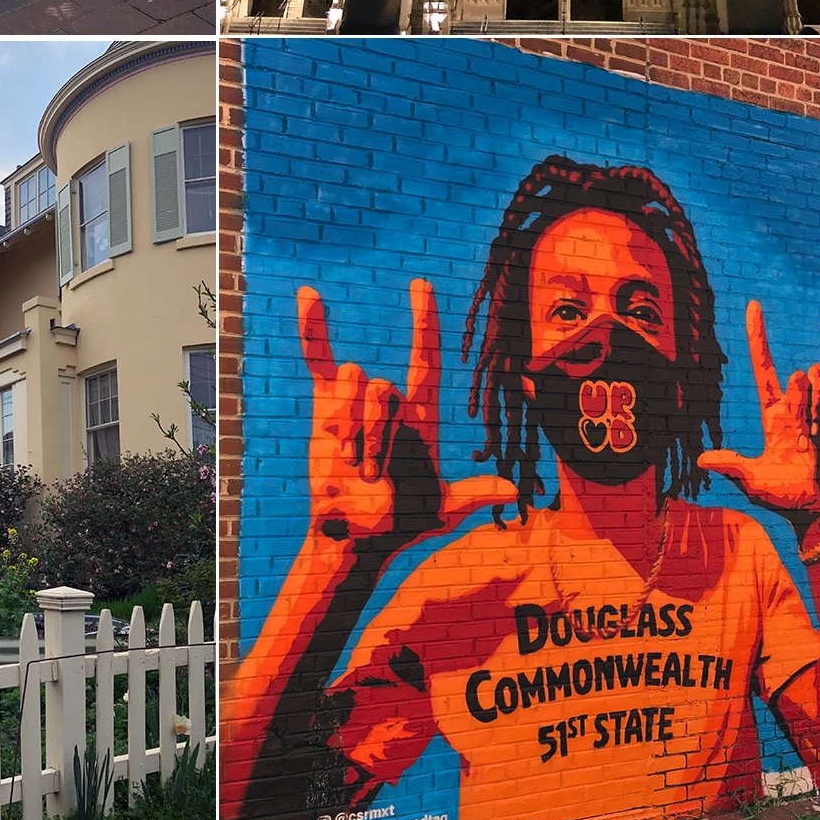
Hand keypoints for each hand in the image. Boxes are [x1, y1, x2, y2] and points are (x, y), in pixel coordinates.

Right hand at [299, 280, 515, 553]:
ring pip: (353, 382)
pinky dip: (312, 328)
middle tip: (370, 475)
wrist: (354, 535)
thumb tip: (510, 492)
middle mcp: (391, 402)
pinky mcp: (325, 405)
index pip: (426, 359)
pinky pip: (318, 360)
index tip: (421, 284)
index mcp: (421, 417)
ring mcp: (356, 400)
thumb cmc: (401, 523)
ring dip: (349, 425)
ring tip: (350, 462)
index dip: (425, 322)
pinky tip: (310, 295)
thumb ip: (471, 495)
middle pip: (382, 389)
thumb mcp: (440, 510)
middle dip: (374, 433)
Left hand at [697, 301, 819, 538]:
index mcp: (772, 417)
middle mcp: (792, 409)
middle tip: (797, 397)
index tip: (754, 307)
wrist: (813, 511)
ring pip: (811, 387)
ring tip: (814, 393)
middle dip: (790, 381)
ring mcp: (814, 411)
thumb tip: (702, 459)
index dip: (758, 340)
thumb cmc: (781, 497)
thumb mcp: (751, 480)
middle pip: (789, 385)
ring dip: (812, 390)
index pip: (763, 370)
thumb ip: (731, 466)